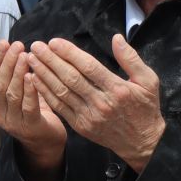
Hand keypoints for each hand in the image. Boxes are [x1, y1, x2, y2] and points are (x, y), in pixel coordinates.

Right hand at [0, 39, 67, 178]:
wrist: (45, 142)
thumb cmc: (32, 112)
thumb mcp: (17, 94)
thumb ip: (12, 76)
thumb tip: (12, 48)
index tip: (3, 43)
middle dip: (7, 62)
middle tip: (17, 45)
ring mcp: (12, 121)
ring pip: (11, 93)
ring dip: (18, 72)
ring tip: (25, 55)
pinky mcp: (29, 127)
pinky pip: (28, 106)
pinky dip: (30, 90)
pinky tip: (33, 76)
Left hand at [27, 35, 164, 171]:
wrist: (141, 142)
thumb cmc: (145, 108)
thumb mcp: (149, 80)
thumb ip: (131, 58)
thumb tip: (116, 38)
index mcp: (118, 89)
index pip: (89, 67)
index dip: (69, 53)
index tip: (54, 42)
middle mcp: (101, 103)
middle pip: (71, 78)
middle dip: (51, 60)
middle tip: (36, 46)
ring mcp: (89, 116)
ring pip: (62, 92)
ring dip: (44, 74)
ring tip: (31, 59)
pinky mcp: (81, 126)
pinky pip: (59, 107)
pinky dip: (45, 92)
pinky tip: (35, 79)